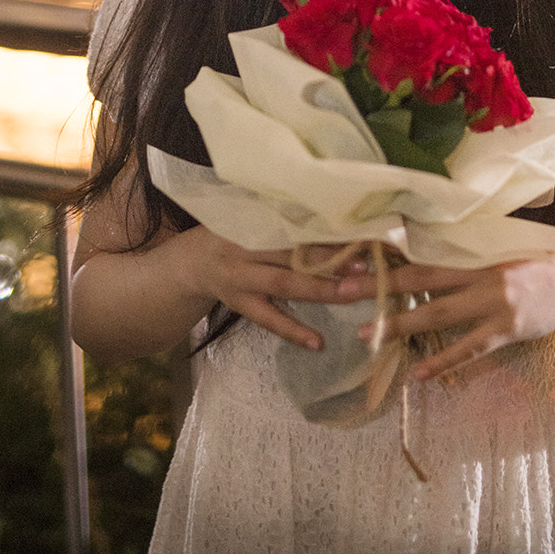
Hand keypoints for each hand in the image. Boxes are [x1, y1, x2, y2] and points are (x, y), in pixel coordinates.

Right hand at [181, 229, 353, 350]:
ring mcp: (241, 277)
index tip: (359, 231)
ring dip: (319, 290)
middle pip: (291, 251)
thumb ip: (286, 214)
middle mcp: (245, 245)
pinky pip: (268, 319)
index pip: (294, 220)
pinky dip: (293, 331)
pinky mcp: (240, 304)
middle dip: (329, 258)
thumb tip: (339, 210)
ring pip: (284, 284)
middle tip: (364, 265)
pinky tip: (318, 342)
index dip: (326, 227)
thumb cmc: (234, 233)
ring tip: (350, 295)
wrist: (191, 263)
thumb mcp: (252, 216)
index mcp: (252, 218)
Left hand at [335, 250, 554, 379]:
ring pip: (438, 316)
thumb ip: (460, 251)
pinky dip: (443, 362)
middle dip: (379, 288)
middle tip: (341, 292)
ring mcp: (491, 303)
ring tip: (366, 336)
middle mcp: (476, 274)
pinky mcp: (506, 329)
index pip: (420, 251)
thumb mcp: (493, 248)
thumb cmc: (528, 262)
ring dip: (400, 325)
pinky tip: (418, 374)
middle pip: (419, 280)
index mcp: (470, 251)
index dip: (386, 255)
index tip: (351, 259)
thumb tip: (417, 250)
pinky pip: (469, 349)